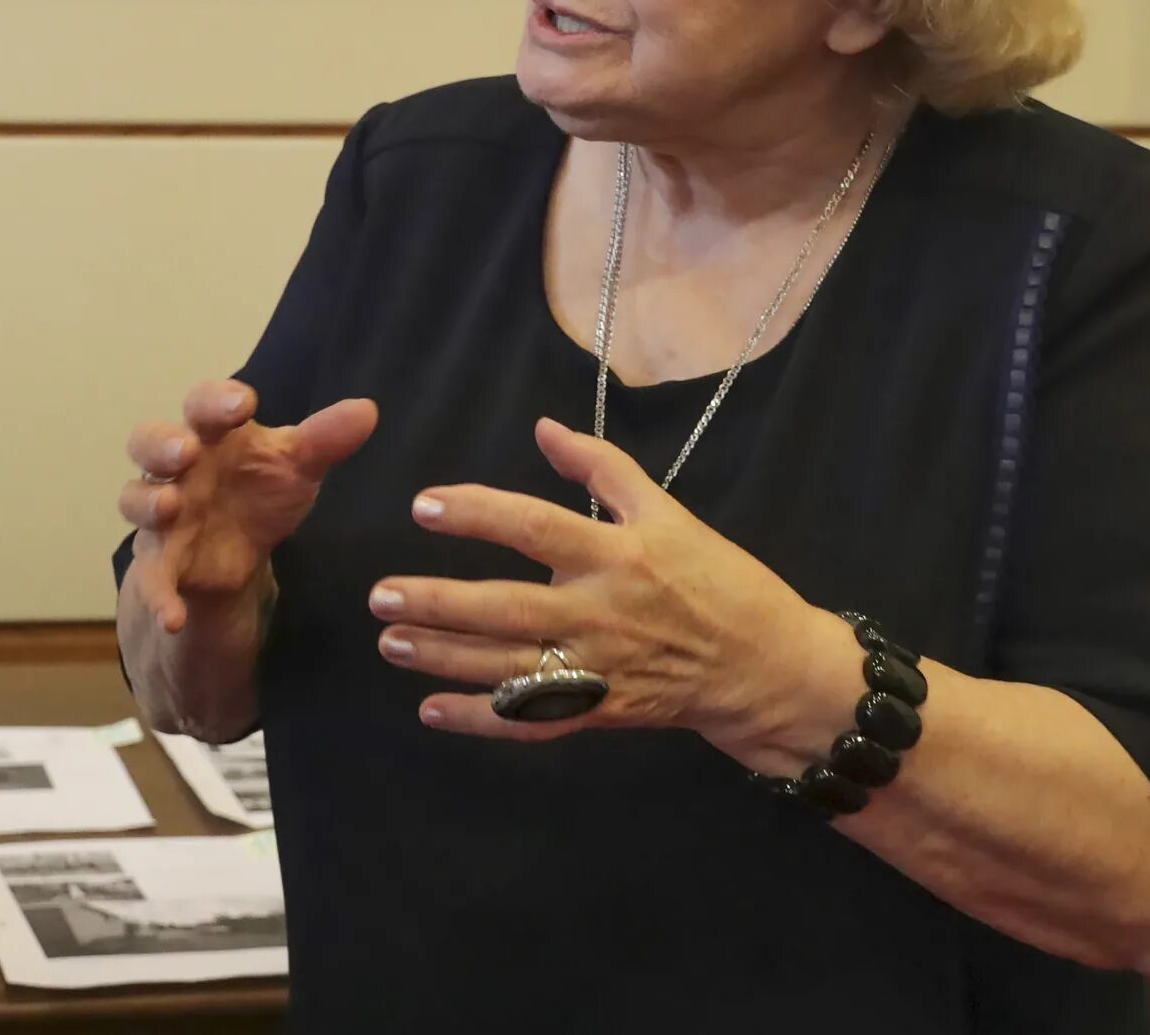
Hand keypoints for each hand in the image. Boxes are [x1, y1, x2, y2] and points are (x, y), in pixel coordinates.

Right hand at [119, 381, 377, 632]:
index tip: (244, 404)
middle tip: (187, 450)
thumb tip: (368, 410)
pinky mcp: (160, 560)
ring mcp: (163, 513)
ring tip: (170, 507)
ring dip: (149, 501)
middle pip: (149, 442)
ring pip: (136, 497)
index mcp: (212, 432)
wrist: (237, 547)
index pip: (204, 404)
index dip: (218, 400)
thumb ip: (326, 439)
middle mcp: (178, 467)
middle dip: (163, 444)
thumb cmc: (261, 486)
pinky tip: (173, 618)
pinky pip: (150, 576)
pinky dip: (159, 597)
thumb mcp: (297, 465)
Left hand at [367, 417, 830, 744]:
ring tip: (390, 644)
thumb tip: (544, 427)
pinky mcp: (600, 712)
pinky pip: (531, 721)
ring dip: (444, 658)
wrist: (768, 669)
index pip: (533, 527)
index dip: (476, 513)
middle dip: (438, 604)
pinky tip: (431, 712)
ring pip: (507, 668)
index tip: (422, 506)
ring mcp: (598, 670)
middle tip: (380, 597)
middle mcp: (600, 614)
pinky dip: (481, 719)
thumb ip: (604, 468)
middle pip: (505, 609)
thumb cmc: (720, 582)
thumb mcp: (669, 513)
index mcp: (617, 556)